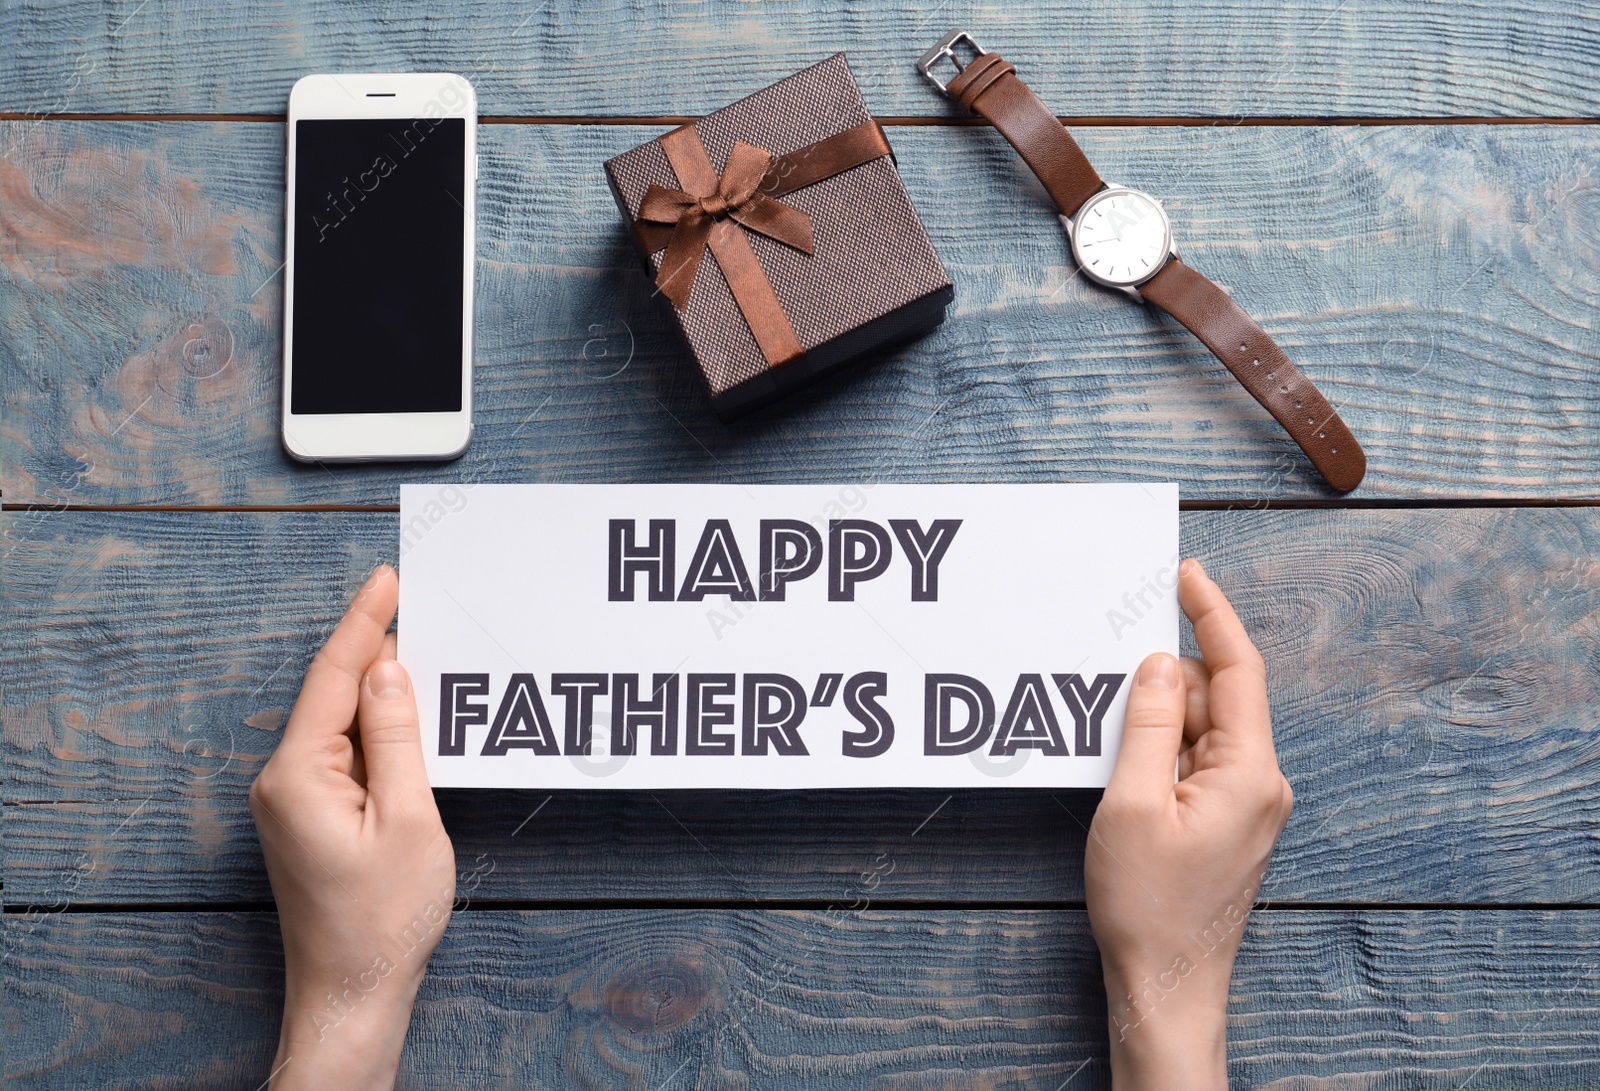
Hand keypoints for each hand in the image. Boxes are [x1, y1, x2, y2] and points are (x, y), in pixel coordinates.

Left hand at [249, 565, 455, 1089]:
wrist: (352, 993)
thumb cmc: (382, 920)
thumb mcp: (408, 819)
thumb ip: (396, 738)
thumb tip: (388, 670)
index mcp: (297, 775)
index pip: (334, 676)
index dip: (364, 622)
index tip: (388, 577)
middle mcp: (282, 780)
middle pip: (334, 693)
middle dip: (375, 645)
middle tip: (417, 599)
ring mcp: (292, 800)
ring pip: (341, 722)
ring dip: (380, 687)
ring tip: (424, 648)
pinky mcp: (309, 816)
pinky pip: (344, 752)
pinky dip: (377, 728)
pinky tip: (408, 714)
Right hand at [1085, 559, 1292, 1088]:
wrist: (1168, 985)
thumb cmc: (1148, 906)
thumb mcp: (1132, 803)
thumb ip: (1149, 724)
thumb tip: (1161, 663)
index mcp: (1250, 772)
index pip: (1239, 670)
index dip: (1212, 615)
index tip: (1186, 573)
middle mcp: (1261, 783)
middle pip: (1216, 699)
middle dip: (1166, 676)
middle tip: (1108, 657)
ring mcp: (1246, 806)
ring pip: (1201, 731)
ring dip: (1158, 718)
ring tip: (1104, 725)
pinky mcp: (1227, 824)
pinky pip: (1195, 763)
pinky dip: (1162, 749)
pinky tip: (1123, 756)